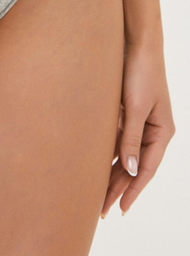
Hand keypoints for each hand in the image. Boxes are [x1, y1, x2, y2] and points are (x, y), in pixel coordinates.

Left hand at [100, 40, 175, 217]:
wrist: (136, 44)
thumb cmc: (140, 72)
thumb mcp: (135, 107)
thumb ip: (131, 138)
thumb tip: (131, 170)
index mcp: (161, 132)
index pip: (147, 170)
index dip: (134, 191)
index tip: (121, 210)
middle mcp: (152, 131)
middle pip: (134, 166)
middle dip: (119, 188)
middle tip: (101, 210)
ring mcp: (140, 122)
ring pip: (124, 155)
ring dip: (111, 174)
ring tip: (96, 195)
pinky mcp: (127, 113)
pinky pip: (118, 140)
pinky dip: (107, 154)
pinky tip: (94, 166)